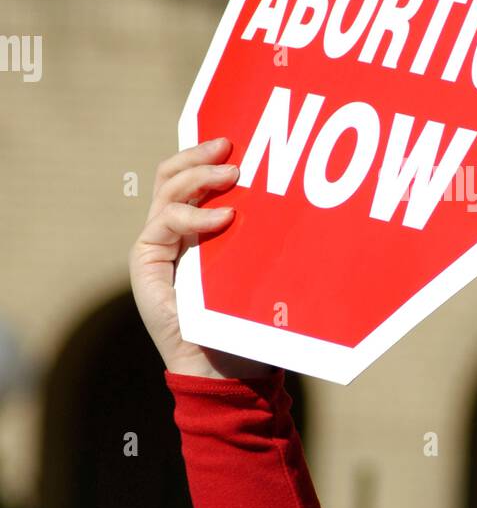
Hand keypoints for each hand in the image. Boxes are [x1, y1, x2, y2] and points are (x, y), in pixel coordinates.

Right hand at [130, 137, 268, 378]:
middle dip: (199, 153)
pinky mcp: (145, 260)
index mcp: (197, 226)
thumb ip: (262, 234)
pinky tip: (225, 217)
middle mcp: (172, 229)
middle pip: (174, 172)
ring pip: (168, 188)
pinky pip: (164, 221)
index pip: (195, 176)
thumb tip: (301, 199)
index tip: (242, 141)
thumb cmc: (248, 318)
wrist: (224, 366)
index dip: (209, 153)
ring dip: (199, 174)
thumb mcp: (259, 264)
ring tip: (232, 174)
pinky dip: (194, 215)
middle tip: (231, 148)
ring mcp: (157, 243)